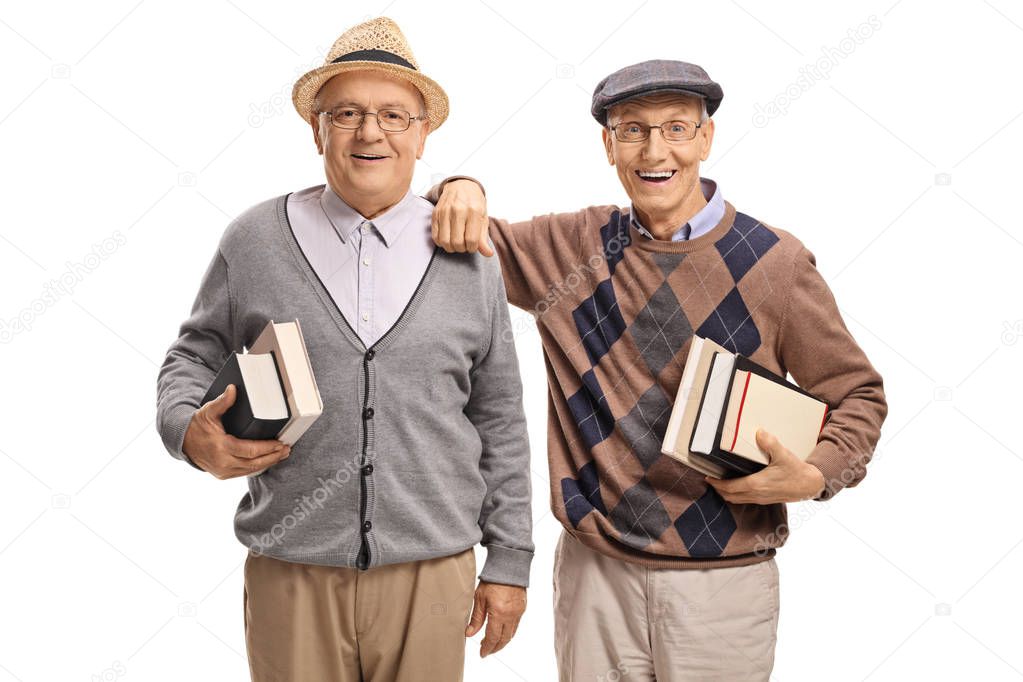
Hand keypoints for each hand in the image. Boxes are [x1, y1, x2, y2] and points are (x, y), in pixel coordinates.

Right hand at [182, 383, 290, 478]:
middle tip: (286, 449)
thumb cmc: (197, 426)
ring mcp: (223, 471)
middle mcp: (222, 462)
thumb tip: (233, 389)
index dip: (267, 448)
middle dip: (273, 456)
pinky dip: (257, 467)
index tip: (280, 443)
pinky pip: (244, 473)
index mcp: (221, 447)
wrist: (183, 443)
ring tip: (282, 454)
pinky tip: (268, 461)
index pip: (250, 450)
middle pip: (254, 463)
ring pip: (251, 470)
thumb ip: (223, 402)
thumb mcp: (208, 412)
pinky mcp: (223, 475)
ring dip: (268, 463)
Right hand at [432, 179, 491, 255]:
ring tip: (456, 243)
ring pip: (445, 241)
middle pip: (457, 242)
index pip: (472, 240)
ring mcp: (445, 211)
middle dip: (462, 249)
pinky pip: (435, 236)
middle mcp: (458, 210)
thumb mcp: (483, 217)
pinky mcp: (435, 213)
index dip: (472, 248)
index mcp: (474, 211)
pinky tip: (448, 239)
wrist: (461, 185)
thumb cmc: (474, 203)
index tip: (473, 246)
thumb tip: (488, 254)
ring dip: (451, 247)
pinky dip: (441, 242)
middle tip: (464, 245)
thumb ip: (484, 237)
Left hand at [464, 580, 526, 656]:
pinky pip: (516, 625)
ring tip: (493, 643)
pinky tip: (502, 631)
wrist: (508, 566)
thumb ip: (476, 618)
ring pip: (511, 634)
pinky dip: (509, 632)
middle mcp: (511, 615)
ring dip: (502, 641)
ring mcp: (518, 612)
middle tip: (486, 651)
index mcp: (499, 614)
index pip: (493, 637)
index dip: (487, 648)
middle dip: (495, 648)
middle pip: (504, 639)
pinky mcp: (522, 608)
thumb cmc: (492, 579)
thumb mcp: (479, 598)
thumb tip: (470, 633)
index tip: (482, 654)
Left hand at [705, 428, 825, 503]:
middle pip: (729, 496)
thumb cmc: (796, 471)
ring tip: (719, 483)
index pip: (729, 487)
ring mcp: (761, 499)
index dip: (717, 483)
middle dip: (718, 489)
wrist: (810, 485)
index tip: (708, 477)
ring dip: (726, 493)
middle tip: (710, 479)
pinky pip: (745, 500)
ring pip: (737, 500)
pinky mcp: (766, 499)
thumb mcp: (783, 455)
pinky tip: (736, 486)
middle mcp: (756, 494)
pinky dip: (736, 495)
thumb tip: (759, 432)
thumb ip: (770, 444)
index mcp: (756, 484)